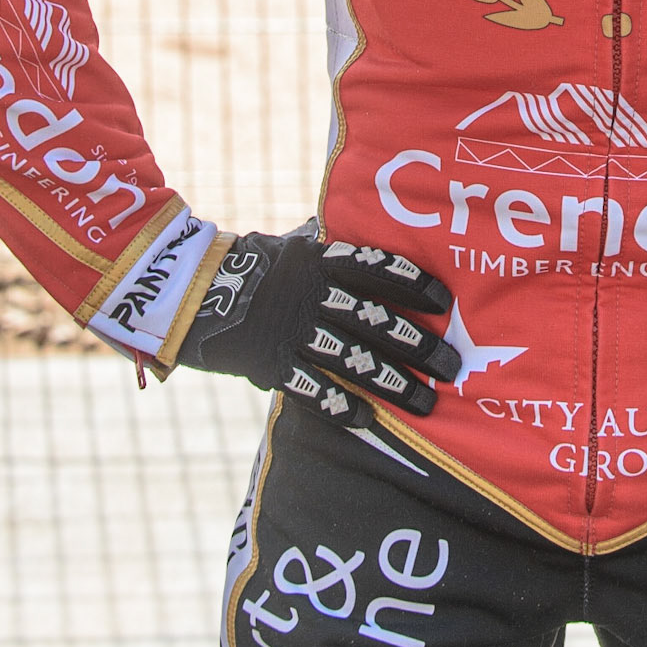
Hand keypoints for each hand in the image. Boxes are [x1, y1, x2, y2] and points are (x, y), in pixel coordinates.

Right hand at [176, 226, 459, 426]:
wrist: (192, 292)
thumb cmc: (252, 265)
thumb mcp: (292, 246)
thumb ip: (328, 246)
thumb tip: (356, 225)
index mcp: (322, 260)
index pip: (379, 268)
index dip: (415, 284)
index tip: (446, 302)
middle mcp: (314, 294)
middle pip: (377, 320)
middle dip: (420, 345)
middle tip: (454, 365)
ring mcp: (294, 330)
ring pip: (355, 359)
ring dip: (396, 383)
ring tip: (427, 402)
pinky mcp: (273, 364)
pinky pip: (316, 390)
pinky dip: (344, 407)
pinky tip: (371, 421)